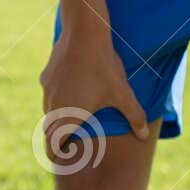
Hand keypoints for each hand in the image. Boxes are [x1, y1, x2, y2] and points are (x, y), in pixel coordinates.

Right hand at [40, 24, 148, 152]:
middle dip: (57, 137)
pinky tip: (71, 88)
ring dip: (57, 117)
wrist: (84, 33)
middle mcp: (53, 106)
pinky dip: (57, 97)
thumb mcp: (122, 93)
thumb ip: (134, 116)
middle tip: (70, 140)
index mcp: (69, 116)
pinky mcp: (46, 75)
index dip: (56, 153)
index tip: (62, 156)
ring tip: (73, 115)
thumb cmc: (103, 66)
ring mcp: (47, 90)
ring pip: (48, 111)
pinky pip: (49, 93)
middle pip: (49, 130)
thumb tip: (144, 135)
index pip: (53, 144)